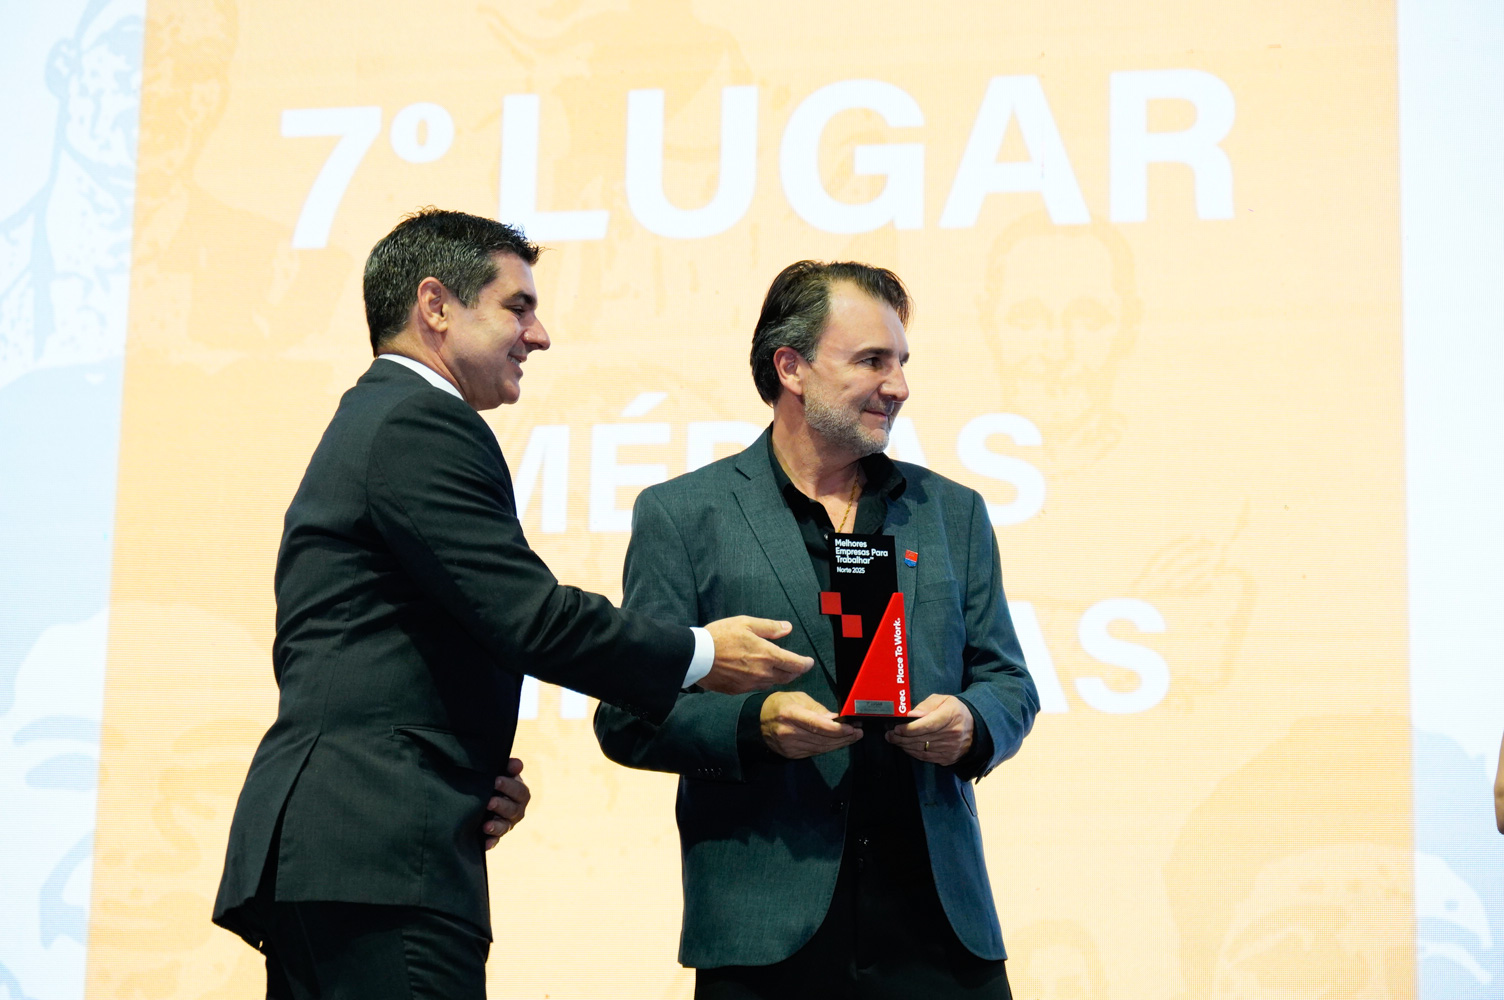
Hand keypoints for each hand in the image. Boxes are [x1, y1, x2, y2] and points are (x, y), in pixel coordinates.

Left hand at [483, 757, 529, 848]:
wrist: (483, 797)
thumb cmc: (495, 781)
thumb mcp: (502, 772)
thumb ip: (509, 768)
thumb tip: (516, 763)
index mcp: (520, 794)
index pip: (519, 791)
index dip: (509, 786)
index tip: (496, 781)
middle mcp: (517, 811)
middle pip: (512, 810)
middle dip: (501, 805)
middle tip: (489, 802)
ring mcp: (507, 824)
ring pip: (504, 826)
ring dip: (496, 826)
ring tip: (486, 825)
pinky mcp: (496, 835)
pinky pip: (495, 841)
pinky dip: (491, 842)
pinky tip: (484, 843)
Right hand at [700, 617, 814, 693]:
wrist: (697, 657)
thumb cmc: (720, 636)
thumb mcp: (745, 623)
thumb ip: (769, 627)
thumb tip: (787, 627)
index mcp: (767, 655)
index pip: (795, 664)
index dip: (805, 664)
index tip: (808, 662)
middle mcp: (762, 673)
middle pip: (787, 677)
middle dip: (794, 672)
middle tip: (796, 666)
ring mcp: (750, 684)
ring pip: (772, 683)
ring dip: (778, 677)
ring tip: (778, 670)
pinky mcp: (739, 691)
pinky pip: (756, 688)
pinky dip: (762, 681)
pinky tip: (757, 675)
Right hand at [760, 691, 862, 758]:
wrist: (757, 721)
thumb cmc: (780, 705)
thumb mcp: (798, 698)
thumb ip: (817, 709)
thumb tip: (835, 719)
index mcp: (790, 714)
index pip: (817, 725)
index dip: (836, 729)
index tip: (852, 728)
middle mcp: (788, 732)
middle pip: (822, 738)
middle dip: (843, 736)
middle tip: (858, 732)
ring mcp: (789, 746)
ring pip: (820, 748)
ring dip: (839, 743)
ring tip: (852, 737)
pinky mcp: (791, 754)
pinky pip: (814, 752)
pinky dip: (828, 747)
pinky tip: (838, 742)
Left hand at [886, 694, 973, 765]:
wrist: (975, 729)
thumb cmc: (955, 711)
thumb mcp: (944, 700)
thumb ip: (927, 705)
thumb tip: (911, 715)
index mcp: (951, 715)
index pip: (927, 725)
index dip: (909, 728)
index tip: (896, 728)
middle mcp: (952, 734)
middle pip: (922, 738)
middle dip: (901, 737)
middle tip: (888, 734)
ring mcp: (950, 748)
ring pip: (922, 749)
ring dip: (904, 745)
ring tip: (893, 739)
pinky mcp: (948, 758)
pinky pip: (926, 757)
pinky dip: (913, 752)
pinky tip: (905, 747)